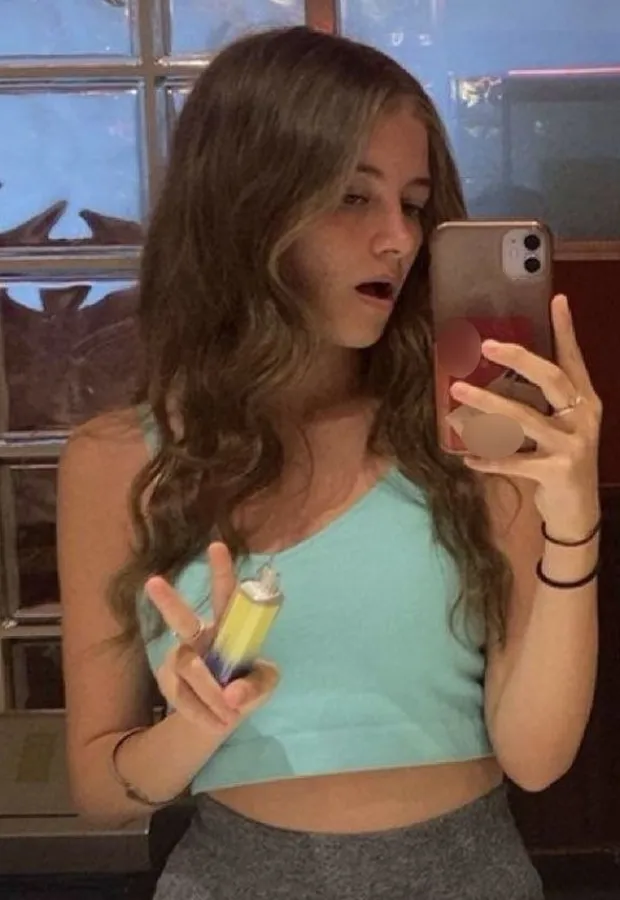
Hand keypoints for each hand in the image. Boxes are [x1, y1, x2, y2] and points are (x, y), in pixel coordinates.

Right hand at [145, 542, 279, 734]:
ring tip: (230, 716)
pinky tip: (217, 722)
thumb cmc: (246, 685)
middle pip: (183, 620)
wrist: (221, 716)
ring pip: (189, 669)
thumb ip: (256, 687)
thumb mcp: (265, 685)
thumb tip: (232, 694)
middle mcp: (200, 635)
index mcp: (228, 625)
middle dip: (168, 601)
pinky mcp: (168, 681)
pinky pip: (183, 696)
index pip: (225, 595)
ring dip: (210, 694)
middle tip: (152, 582)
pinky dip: (202, 713)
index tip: (216, 546)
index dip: (222, 571)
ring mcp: (180, 657)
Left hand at [449, 294, 601, 534]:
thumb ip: (540, 404)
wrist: (578, 513)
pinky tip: (466, 457)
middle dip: (517, 358)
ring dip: (486, 406)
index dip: (566, 330)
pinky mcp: (555, 472)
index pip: (573, 360)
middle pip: (550, 379)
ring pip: (523, 419)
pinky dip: (487, 459)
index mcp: (584, 402)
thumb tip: (501, 375)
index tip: (557, 299)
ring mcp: (571, 445)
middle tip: (484, 345)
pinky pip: (513, 461)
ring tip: (456, 393)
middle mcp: (582, 418)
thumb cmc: (562, 461)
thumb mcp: (559, 428)